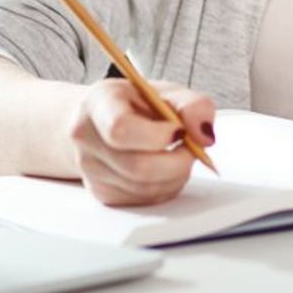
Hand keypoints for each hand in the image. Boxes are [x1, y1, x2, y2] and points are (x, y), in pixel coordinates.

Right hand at [68, 78, 215, 204]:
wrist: (105, 120)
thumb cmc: (136, 103)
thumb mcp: (166, 91)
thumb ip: (193, 105)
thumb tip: (205, 134)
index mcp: (99, 104)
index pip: (120, 128)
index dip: (157, 135)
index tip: (179, 130)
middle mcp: (87, 139)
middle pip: (136, 166)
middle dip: (176, 161)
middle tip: (191, 147)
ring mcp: (91, 171)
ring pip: (143, 188)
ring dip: (174, 176)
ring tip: (179, 154)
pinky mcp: (103, 194)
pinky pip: (143, 200)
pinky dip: (166, 187)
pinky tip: (167, 168)